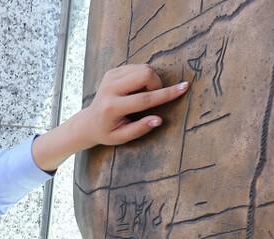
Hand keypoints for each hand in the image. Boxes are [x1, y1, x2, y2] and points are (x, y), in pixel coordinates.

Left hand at [31, 65, 188, 170]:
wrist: (89, 121)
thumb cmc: (107, 132)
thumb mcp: (122, 137)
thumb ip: (140, 129)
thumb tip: (158, 120)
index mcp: (112, 107)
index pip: (145, 99)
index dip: (166, 94)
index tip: (184, 87)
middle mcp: (110, 88)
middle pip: (144, 74)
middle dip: (157, 84)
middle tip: (154, 96)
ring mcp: (110, 77)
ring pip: (143, 68)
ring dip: (151, 80)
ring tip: (143, 95)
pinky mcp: (112, 71)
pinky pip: (137, 67)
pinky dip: (143, 77)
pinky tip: (136, 89)